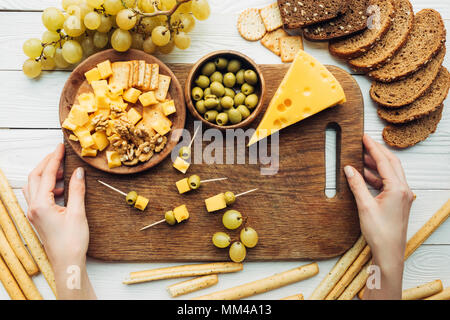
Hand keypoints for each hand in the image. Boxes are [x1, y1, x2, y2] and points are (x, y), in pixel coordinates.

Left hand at [23, 143, 95, 298]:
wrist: (67, 262)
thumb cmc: (72, 241)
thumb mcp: (77, 213)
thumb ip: (77, 190)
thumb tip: (78, 172)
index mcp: (41, 205)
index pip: (46, 175)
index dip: (54, 159)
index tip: (61, 147)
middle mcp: (33, 207)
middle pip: (35, 177)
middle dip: (47, 163)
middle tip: (59, 153)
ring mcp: (34, 213)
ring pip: (34, 186)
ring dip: (46, 175)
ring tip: (62, 170)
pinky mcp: (39, 218)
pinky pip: (38, 196)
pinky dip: (48, 186)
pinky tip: (62, 189)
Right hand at [344, 134, 413, 299]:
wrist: (389, 252)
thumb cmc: (379, 232)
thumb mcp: (364, 206)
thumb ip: (356, 184)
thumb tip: (349, 168)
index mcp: (397, 188)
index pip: (384, 161)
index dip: (373, 148)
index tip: (364, 137)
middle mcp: (404, 190)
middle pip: (391, 163)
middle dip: (377, 152)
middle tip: (364, 143)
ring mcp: (403, 196)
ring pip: (391, 172)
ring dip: (377, 164)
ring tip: (362, 157)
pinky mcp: (399, 201)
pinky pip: (389, 182)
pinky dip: (378, 176)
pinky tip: (366, 175)